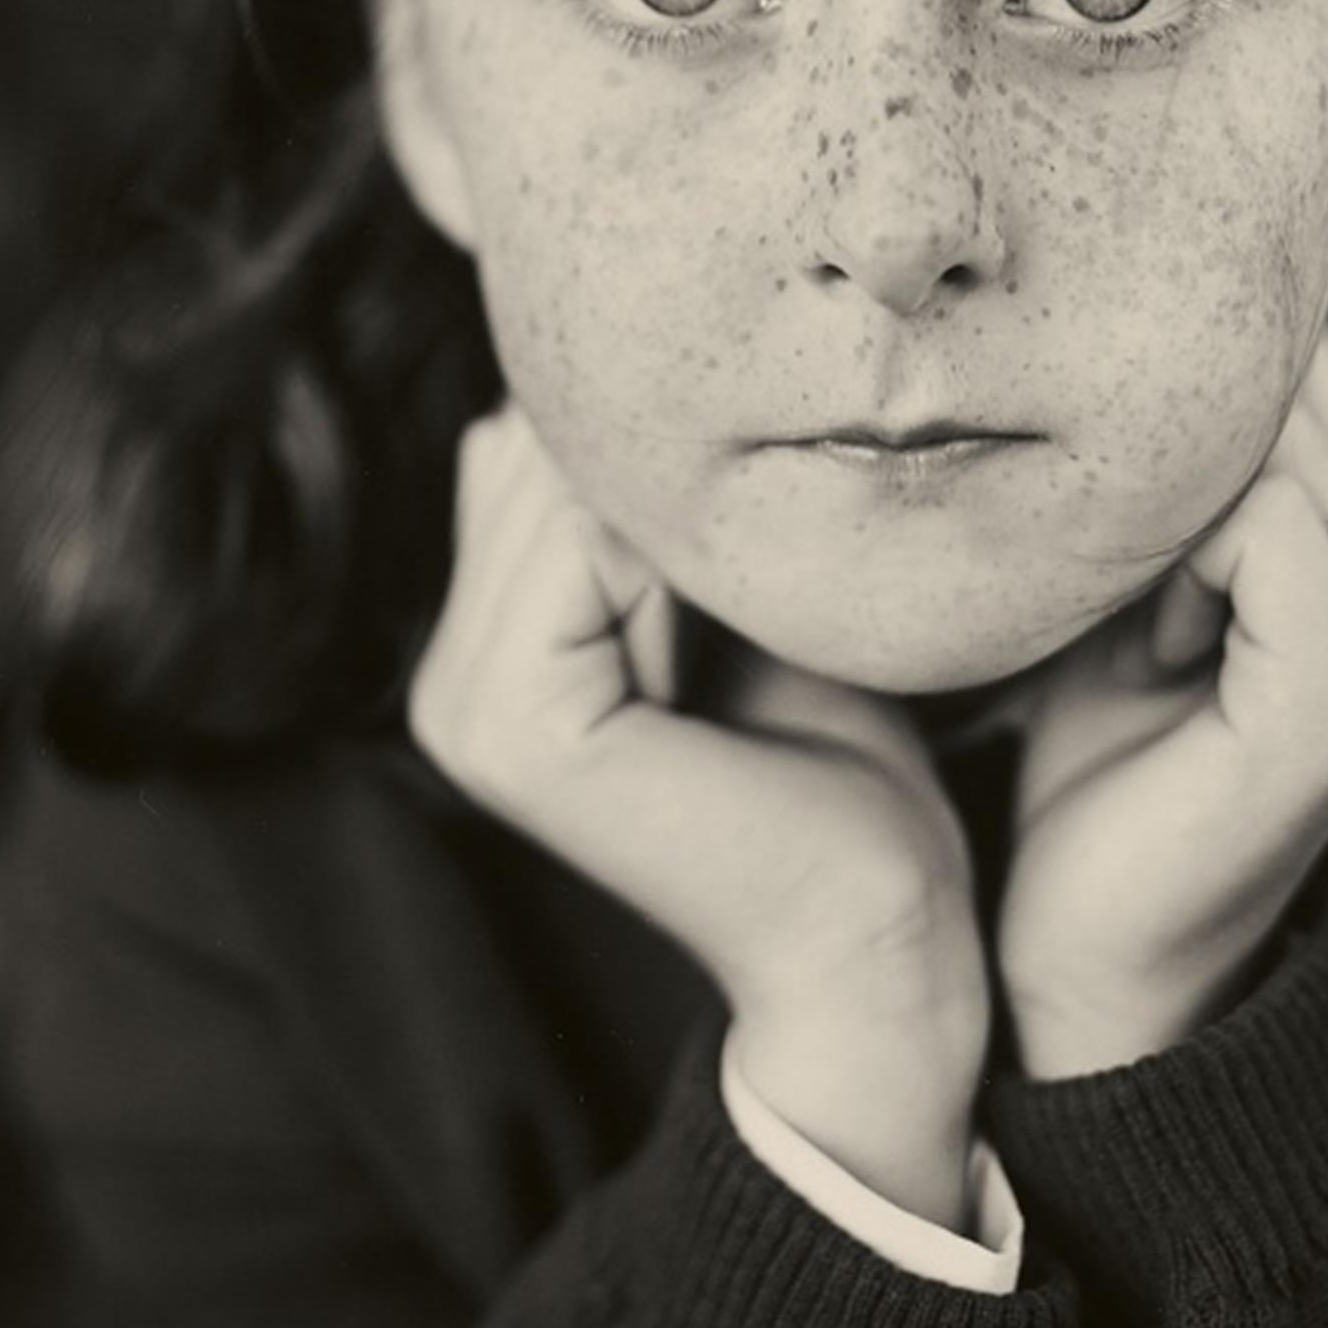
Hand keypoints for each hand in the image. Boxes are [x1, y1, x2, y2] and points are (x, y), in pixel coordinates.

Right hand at [408, 404, 987, 1221]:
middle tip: (791, 535)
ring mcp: (468, 712)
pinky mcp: (521, 732)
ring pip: (563, 486)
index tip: (768, 501)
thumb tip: (634, 384)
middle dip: (668, 467)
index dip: (661, 451)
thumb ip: (661, 527)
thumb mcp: (740, 616)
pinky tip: (760, 615)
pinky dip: (688, 554)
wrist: (877, 943)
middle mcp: (450, 685)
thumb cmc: (841, 783)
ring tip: (779, 580)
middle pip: (538, 456)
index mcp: (486, 659)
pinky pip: (588, 547)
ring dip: (689, 504)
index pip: (531, 454)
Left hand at [994, 323, 1327, 1078]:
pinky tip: (1157, 648)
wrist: (1097, 958)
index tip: (1148, 555)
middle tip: (1138, 595)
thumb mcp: (1153, 596)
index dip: (1206, 429)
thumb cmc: (1105, 776)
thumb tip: (1164, 343)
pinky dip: (1179, 558)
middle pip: (1313, 391)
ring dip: (1178, 510)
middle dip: (1189, 460)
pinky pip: (1266, 522)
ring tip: (1153, 630)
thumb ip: (1199, 486)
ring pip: (1287, 445)